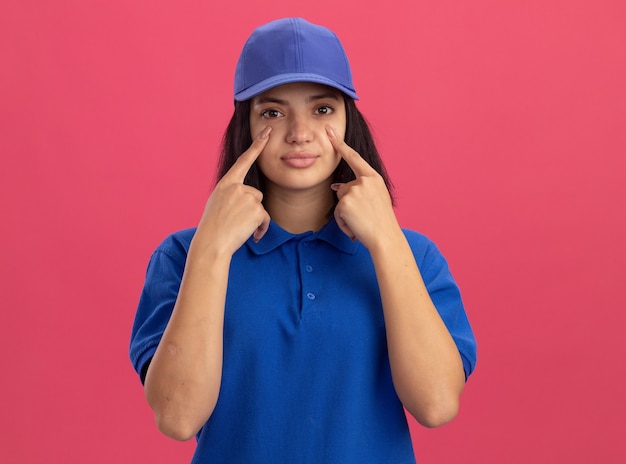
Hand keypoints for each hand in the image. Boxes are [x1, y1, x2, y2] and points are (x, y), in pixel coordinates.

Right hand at [195, 127, 271, 254]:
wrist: (212, 243)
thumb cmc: (213, 227)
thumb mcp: (218, 203)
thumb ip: (233, 195)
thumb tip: (250, 197)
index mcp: (226, 183)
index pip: (244, 160)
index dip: (257, 145)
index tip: (267, 132)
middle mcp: (237, 187)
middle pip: (256, 193)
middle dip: (251, 208)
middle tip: (235, 221)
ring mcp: (247, 198)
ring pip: (260, 206)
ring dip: (255, 219)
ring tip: (239, 228)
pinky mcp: (257, 210)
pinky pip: (266, 219)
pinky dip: (261, 229)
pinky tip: (251, 235)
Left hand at [326, 125, 398, 248]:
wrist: (386, 238)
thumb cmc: (382, 222)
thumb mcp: (374, 200)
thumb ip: (359, 189)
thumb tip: (336, 186)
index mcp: (373, 177)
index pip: (353, 157)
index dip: (340, 144)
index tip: (329, 130)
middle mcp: (364, 181)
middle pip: (344, 187)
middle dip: (348, 203)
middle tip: (365, 217)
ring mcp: (354, 190)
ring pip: (340, 200)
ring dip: (346, 215)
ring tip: (361, 223)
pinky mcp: (345, 202)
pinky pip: (338, 213)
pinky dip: (344, 223)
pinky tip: (355, 228)